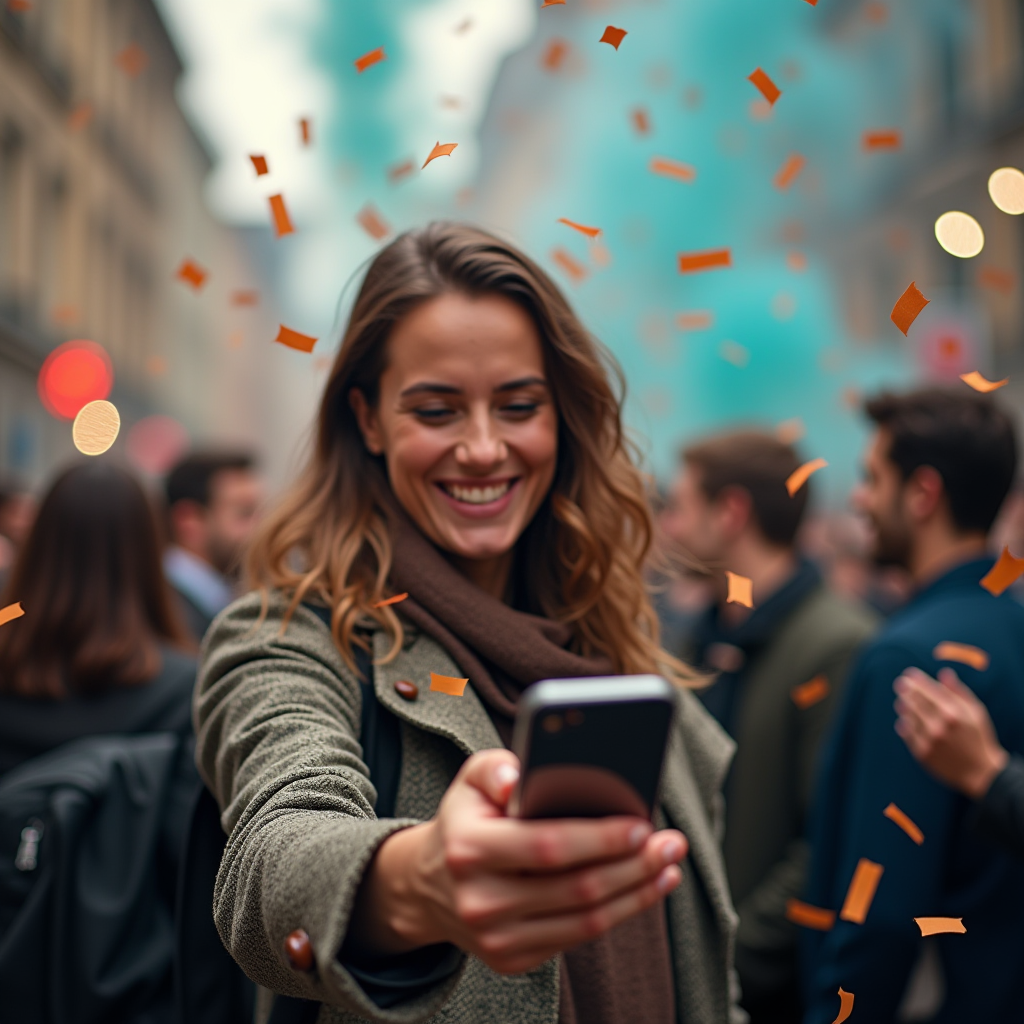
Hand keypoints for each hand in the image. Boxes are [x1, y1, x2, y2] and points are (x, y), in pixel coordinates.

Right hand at [351, 749, 685, 974]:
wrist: (431, 885)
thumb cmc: (467, 819)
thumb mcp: (469, 780)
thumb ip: (493, 767)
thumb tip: (518, 776)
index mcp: (468, 849)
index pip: (547, 846)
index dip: (600, 839)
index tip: (642, 824)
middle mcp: (479, 901)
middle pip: (576, 888)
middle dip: (634, 865)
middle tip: (672, 842)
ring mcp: (495, 938)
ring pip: (585, 920)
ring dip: (637, 893)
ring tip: (668, 865)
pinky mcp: (512, 960)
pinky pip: (578, 937)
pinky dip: (619, 913)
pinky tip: (644, 888)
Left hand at [894, 666, 1008, 798]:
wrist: (979, 772)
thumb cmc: (978, 738)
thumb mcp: (976, 712)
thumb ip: (958, 692)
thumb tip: (944, 673)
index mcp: (953, 713)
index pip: (928, 690)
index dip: (917, 680)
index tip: (909, 674)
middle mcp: (939, 725)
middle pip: (914, 701)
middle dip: (905, 689)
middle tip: (900, 683)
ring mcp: (928, 740)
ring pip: (908, 716)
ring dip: (903, 705)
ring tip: (902, 701)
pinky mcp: (921, 752)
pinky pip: (907, 733)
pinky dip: (904, 724)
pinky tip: (905, 719)